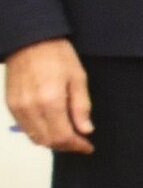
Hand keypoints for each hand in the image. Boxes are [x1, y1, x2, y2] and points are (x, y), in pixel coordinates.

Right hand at [9, 37, 92, 153]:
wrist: (29, 41)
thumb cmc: (57, 56)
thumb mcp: (78, 78)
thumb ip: (81, 107)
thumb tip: (86, 130)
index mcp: (50, 102)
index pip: (63, 136)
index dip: (77, 145)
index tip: (87, 146)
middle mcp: (31, 108)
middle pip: (48, 141)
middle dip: (66, 146)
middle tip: (79, 142)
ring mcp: (18, 108)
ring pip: (34, 137)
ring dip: (52, 141)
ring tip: (68, 136)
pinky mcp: (10, 104)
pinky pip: (24, 127)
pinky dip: (38, 132)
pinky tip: (51, 126)